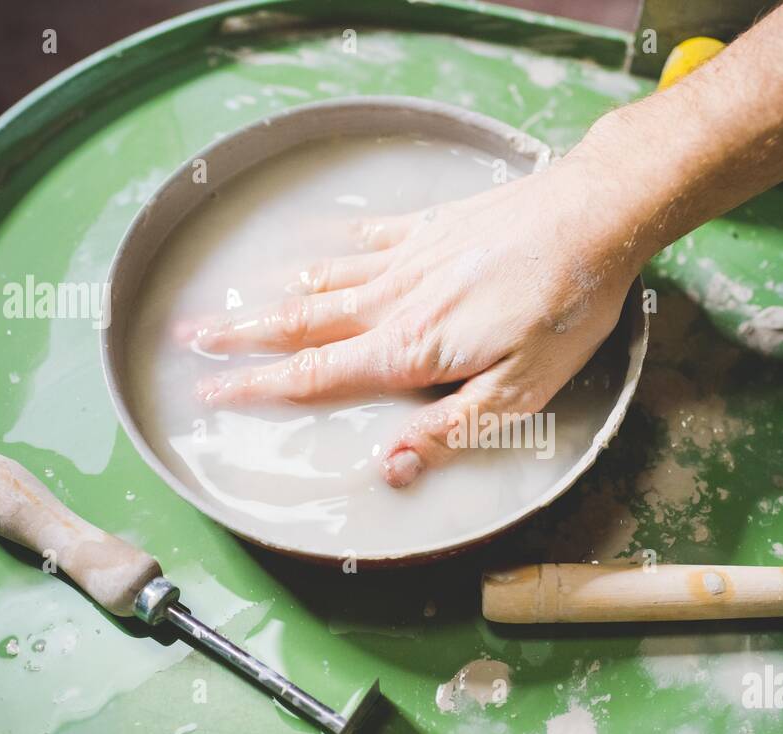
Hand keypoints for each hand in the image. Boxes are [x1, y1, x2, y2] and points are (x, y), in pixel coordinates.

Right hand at [192, 148, 642, 487]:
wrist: (592, 217)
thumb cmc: (564, 310)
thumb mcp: (519, 394)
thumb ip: (450, 430)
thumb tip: (390, 467)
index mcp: (409, 350)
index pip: (315, 375)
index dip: (258, 388)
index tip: (211, 392)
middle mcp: (395, 301)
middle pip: (302, 323)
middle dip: (242, 337)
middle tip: (190, 340)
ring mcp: (410, 258)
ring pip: (325, 282)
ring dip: (275, 296)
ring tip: (234, 303)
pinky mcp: (433, 227)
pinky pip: (368, 240)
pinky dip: (334, 250)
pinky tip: (317, 250)